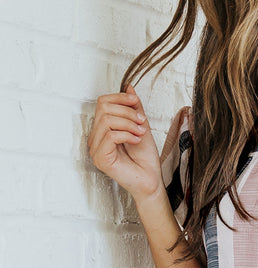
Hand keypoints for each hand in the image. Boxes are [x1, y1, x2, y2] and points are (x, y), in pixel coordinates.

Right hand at [87, 85, 163, 201]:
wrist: (151, 180)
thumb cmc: (145, 158)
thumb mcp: (141, 125)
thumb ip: (133, 108)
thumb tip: (129, 87)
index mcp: (103, 129)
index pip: (102, 102)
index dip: (119, 98)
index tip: (136, 102)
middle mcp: (96, 138)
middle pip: (103, 108)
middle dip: (126, 111)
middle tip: (141, 122)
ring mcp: (96, 149)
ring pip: (106, 121)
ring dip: (128, 123)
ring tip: (140, 132)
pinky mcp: (100, 159)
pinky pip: (110, 136)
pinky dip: (126, 135)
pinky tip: (136, 140)